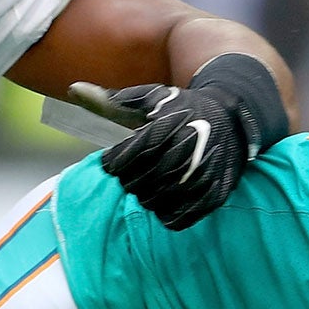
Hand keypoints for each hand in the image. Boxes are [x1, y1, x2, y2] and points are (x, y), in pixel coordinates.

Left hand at [77, 54, 287, 229]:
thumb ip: (111, 98)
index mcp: (164, 128)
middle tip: (134, 173)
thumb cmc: (183, 107)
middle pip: (136, 184)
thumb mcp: (150, 98)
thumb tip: (73, 89)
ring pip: (155, 203)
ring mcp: (201, 176)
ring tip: (151, 183)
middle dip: (129, 181)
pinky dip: (167, 214)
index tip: (116, 159)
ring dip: (146, 198)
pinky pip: (179, 219)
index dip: (113, 163)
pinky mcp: (215, 195)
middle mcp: (184, 151)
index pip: (121, 161)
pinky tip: (167, 199)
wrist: (235, 115)